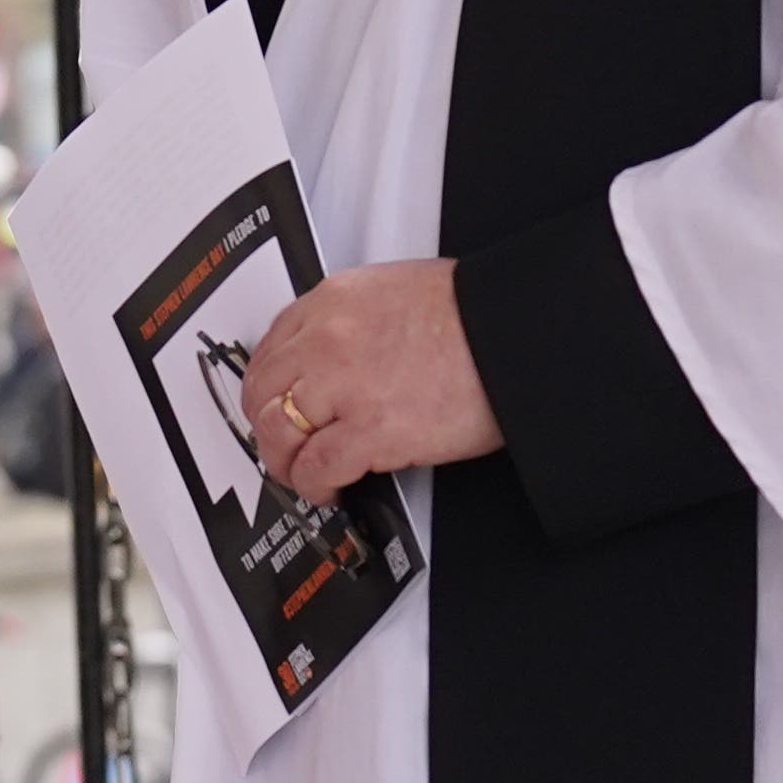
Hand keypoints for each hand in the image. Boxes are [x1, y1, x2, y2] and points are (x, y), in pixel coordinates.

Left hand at [245, 260, 497, 500]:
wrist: (518, 334)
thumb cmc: (476, 314)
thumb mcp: (395, 293)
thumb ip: (353, 321)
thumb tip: (335, 356)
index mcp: (333, 301)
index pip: (273, 347)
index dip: (268, 386)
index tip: (273, 403)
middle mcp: (328, 340)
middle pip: (265, 392)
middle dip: (267, 426)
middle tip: (283, 446)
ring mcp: (345, 386)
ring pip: (279, 432)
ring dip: (285, 461)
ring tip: (301, 473)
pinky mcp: (370, 431)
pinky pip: (317, 467)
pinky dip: (315, 485)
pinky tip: (329, 489)